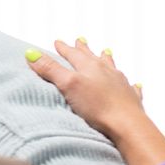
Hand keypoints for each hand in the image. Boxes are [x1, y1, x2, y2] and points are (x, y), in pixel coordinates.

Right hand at [26, 39, 146, 137]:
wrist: (126, 123)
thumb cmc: (97, 105)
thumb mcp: (68, 84)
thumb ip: (50, 69)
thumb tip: (31, 53)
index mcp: (90, 67)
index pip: (73, 54)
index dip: (64, 48)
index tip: (58, 42)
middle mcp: (106, 71)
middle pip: (92, 57)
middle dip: (84, 49)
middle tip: (80, 41)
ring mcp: (120, 84)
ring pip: (112, 67)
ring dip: (107, 59)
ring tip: (106, 52)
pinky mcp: (130, 99)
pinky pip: (130, 88)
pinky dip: (129, 84)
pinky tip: (133, 84)